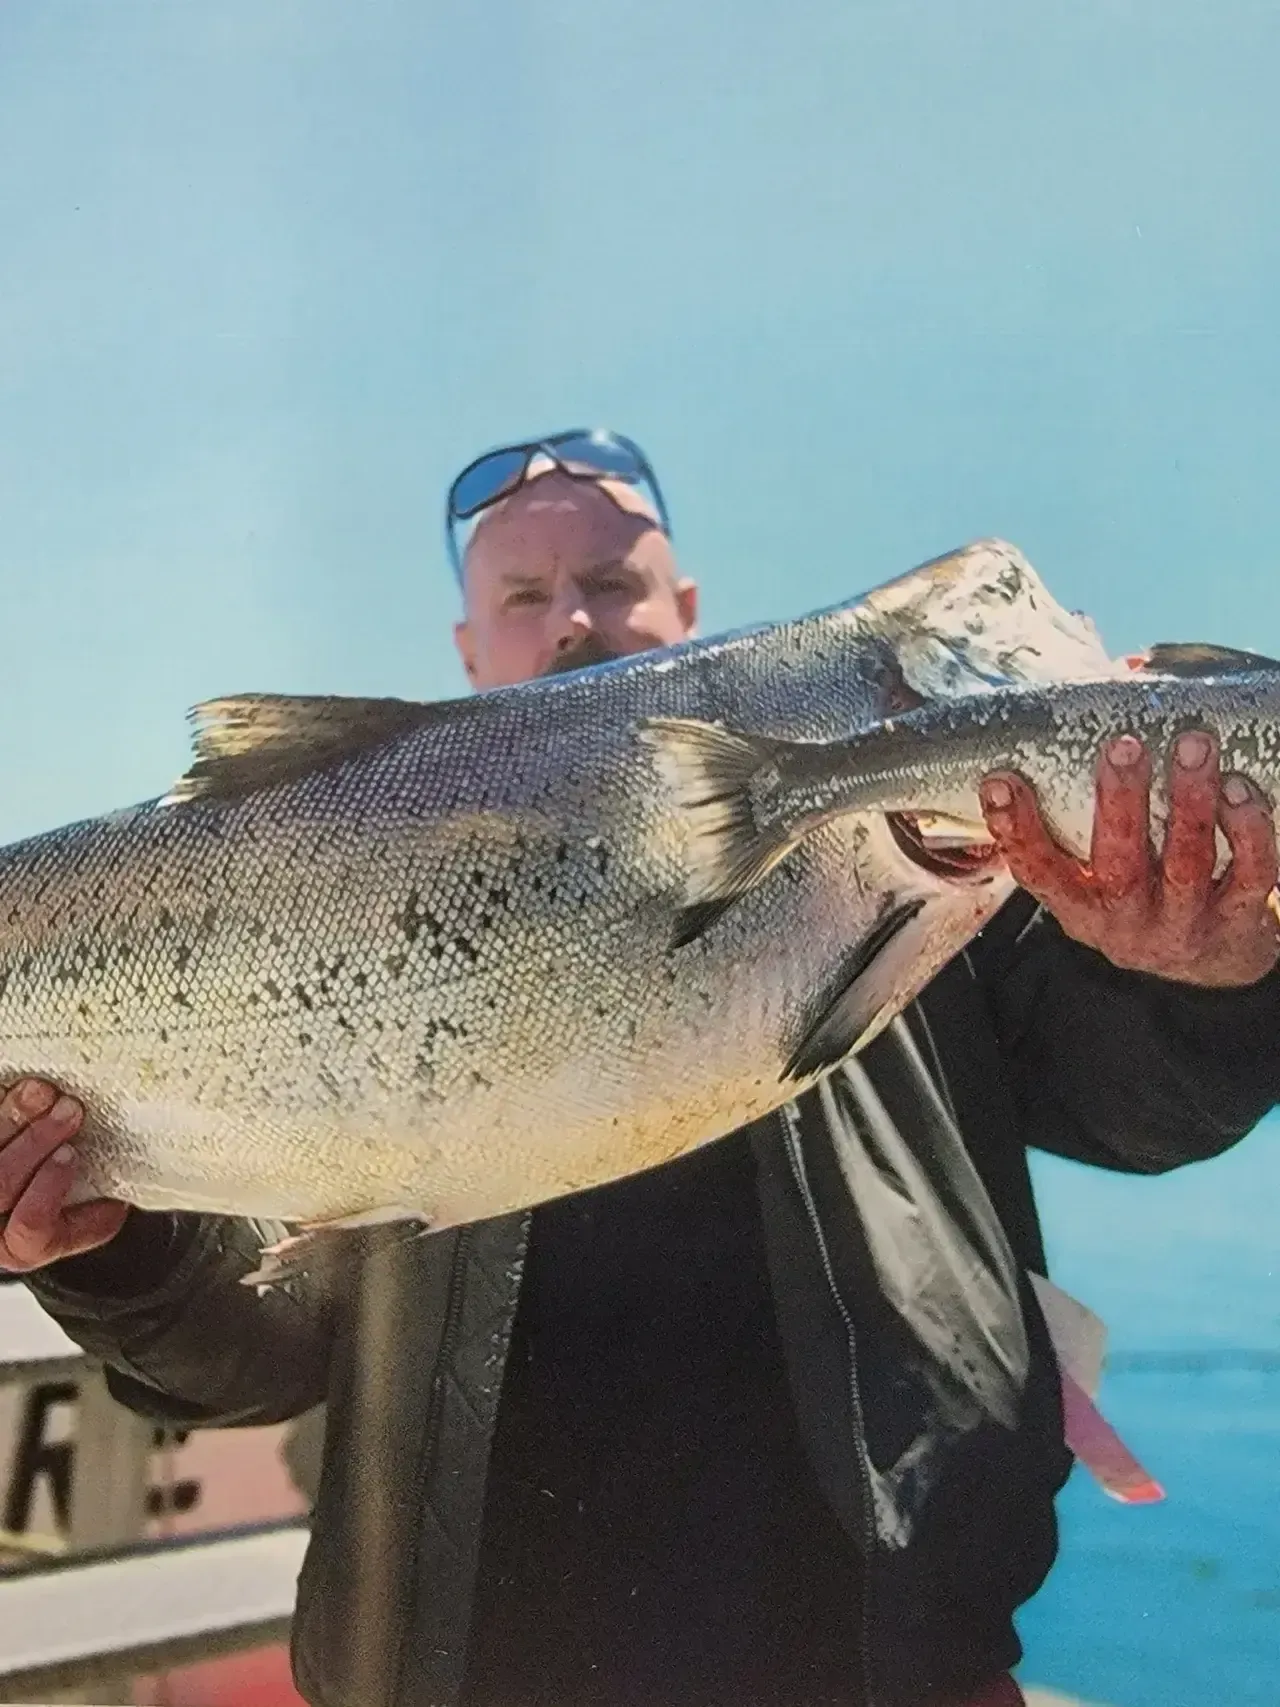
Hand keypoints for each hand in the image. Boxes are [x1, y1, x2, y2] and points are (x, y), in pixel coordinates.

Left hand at [0, 1080, 128, 1271]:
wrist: (32, 1184)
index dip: (49, 1188)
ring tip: (43, 1093)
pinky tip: (20, 1089)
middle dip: (37, 1142)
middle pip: (2, 1183)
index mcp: (25, 1247)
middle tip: (69, 1111)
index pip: (31, 1226)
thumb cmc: (66, 1205)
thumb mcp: (88, 1220)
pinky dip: (4, 1104)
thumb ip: (98, 1216)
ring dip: (16, 1117)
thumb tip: (118, 1198)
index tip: (71, 1153)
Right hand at [978, 730, 1279, 987]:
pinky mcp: (1237, 922)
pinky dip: (1247, 831)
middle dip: (1118, 804)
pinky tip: (1240, 788)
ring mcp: (1182, 925)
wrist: (1210, 966)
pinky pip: (1250, 876)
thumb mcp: (1097, 872)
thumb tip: (1122, 676)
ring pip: (1186, 865)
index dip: (1014, 830)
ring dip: (1189, 803)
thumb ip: (1086, 801)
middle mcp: (1126, 922)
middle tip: (1123, 746)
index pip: (1037, 872)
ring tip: (1194, 745)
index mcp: (1080, 907)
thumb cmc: (1143, 892)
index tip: (998, 779)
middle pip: (1116, 867)